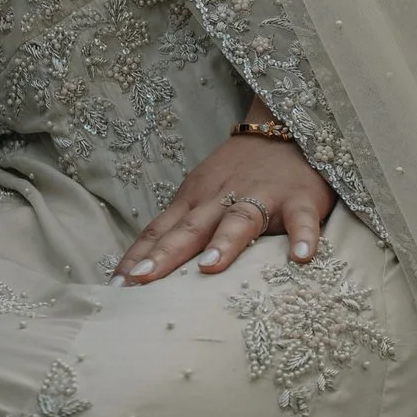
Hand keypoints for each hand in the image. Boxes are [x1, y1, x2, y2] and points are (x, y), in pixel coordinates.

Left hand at [110, 114, 333, 285]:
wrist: (283, 128)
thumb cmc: (237, 173)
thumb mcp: (199, 196)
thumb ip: (176, 229)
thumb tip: (139, 269)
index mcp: (193, 201)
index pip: (159, 232)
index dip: (137, 258)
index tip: (114, 287)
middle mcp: (221, 199)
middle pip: (189, 229)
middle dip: (164, 255)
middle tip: (141, 282)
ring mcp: (261, 197)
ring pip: (239, 220)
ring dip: (224, 243)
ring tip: (210, 268)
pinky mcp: (299, 199)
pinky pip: (301, 220)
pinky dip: (303, 237)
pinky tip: (301, 258)